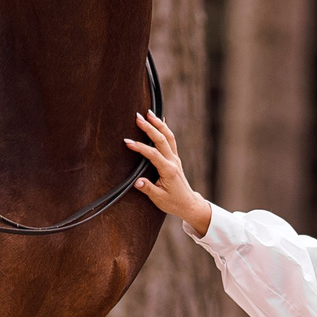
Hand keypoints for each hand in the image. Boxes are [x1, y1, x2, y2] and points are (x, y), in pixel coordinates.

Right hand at [124, 111, 212, 235]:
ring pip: (168, 136)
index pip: (153, 155)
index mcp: (168, 170)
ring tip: (148, 112)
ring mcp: (175, 158)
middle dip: (149, 127)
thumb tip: (137, 182)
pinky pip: (171, 140)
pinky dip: (164, 128)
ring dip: (158, 123)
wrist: (188, 204)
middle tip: (138, 117)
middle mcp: (173, 161)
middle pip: (161, 140)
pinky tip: (159, 120)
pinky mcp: (174, 158)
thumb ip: (148, 189)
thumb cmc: (173, 202)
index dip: (140, 148)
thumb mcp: (159, 199)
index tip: (127, 142)